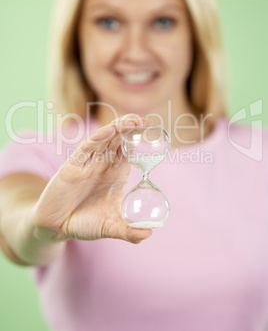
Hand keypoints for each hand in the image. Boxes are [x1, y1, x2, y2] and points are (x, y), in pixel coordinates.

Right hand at [30, 115, 152, 243]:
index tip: (153, 128)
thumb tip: (149, 235)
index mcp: (114, 173)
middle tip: (146, 120)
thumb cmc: (84, 223)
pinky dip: (98, 138)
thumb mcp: (110, 227)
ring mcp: (87, 163)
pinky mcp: (72, 166)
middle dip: (131, 127)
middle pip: (118, 139)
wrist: (56, 227)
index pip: (128, 149)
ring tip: (132, 121)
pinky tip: (109, 131)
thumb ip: (129, 231)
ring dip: (117, 128)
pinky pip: (86, 148)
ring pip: (104, 139)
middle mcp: (102, 164)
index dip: (139, 137)